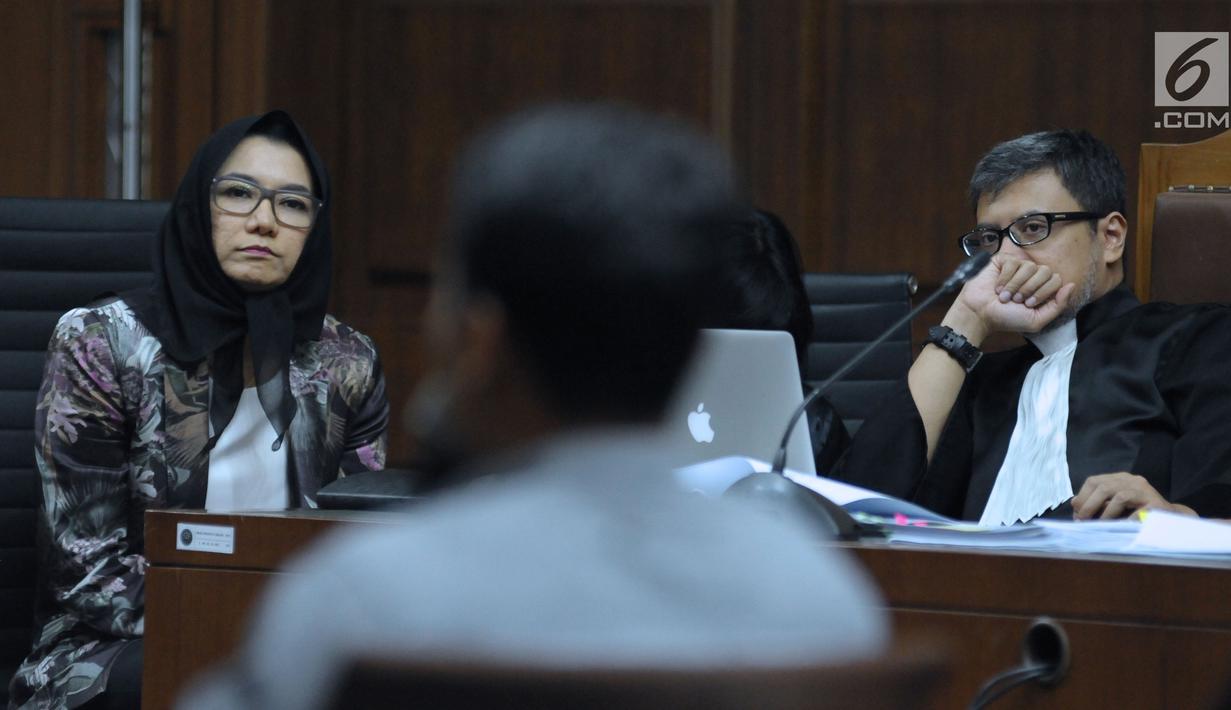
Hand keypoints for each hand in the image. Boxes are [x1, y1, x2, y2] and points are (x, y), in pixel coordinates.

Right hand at [948, 255, 1074, 339]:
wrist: (980, 314)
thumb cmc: (1006, 319)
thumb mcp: (1036, 320)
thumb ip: (1057, 305)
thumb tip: (1071, 285)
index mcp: (1041, 288)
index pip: (1056, 280)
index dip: (1044, 292)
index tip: (1028, 304)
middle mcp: (1032, 275)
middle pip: (1046, 271)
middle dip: (1031, 288)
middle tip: (1017, 300)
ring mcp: (1017, 267)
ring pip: (1029, 266)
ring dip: (1016, 285)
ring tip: (1005, 296)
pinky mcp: (1003, 261)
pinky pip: (1013, 263)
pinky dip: (1005, 278)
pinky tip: (997, 287)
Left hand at [1071, 472, 1196, 519]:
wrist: (1171, 519)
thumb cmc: (1139, 513)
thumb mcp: (1116, 505)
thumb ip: (1098, 502)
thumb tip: (1074, 504)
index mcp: (1120, 478)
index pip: (1095, 481)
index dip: (1082, 496)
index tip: (1076, 512)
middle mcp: (1132, 480)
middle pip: (1104, 486)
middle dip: (1089, 505)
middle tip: (1082, 520)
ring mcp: (1145, 491)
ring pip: (1119, 496)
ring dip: (1105, 513)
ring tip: (1099, 526)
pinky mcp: (1156, 504)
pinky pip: (1137, 512)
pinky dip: (1125, 520)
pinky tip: (1120, 528)